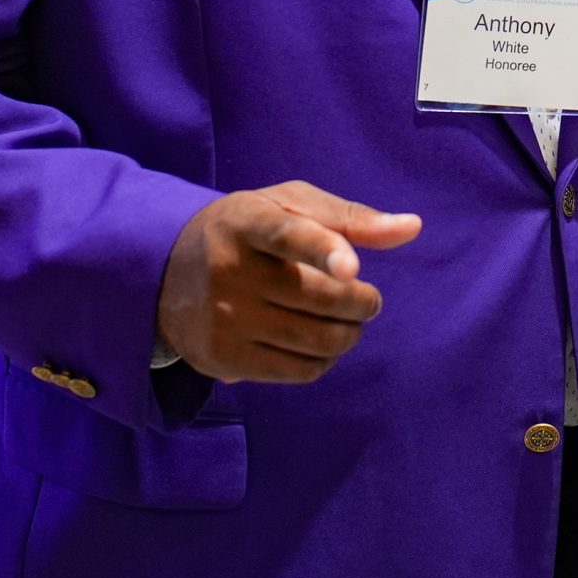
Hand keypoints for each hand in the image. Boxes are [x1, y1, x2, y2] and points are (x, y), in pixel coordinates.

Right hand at [154, 181, 421, 383]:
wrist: (165, 271)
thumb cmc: (248, 230)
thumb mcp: (289, 205)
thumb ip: (351, 217)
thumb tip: (412, 228)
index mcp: (247, 221)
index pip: (287, 236)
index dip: (324, 251)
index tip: (353, 269)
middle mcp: (229, 271)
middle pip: (320, 299)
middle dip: (363, 302)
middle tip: (368, 298)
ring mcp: (224, 319)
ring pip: (317, 341)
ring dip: (350, 333)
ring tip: (348, 320)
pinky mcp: (223, 359)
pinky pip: (299, 372)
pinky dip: (326, 360)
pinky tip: (323, 343)